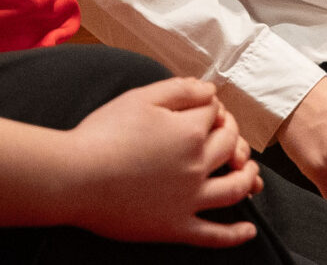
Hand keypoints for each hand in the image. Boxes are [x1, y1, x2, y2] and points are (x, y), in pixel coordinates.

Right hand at [64, 77, 263, 245]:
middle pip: (230, 145)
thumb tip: (209, 90)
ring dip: (248, 178)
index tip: (202, 105)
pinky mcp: (176, 227)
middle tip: (222, 130)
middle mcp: (197, 165)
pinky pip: (215, 235)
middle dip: (231, 133)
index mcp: (189, 132)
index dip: (210, 105)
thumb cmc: (103, 134)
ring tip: (251, 173)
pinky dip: (236, 234)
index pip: (214, 113)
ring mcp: (189, 200)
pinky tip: (249, 229)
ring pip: (235, 188)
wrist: (76, 177)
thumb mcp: (139, 98)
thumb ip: (178, 89)